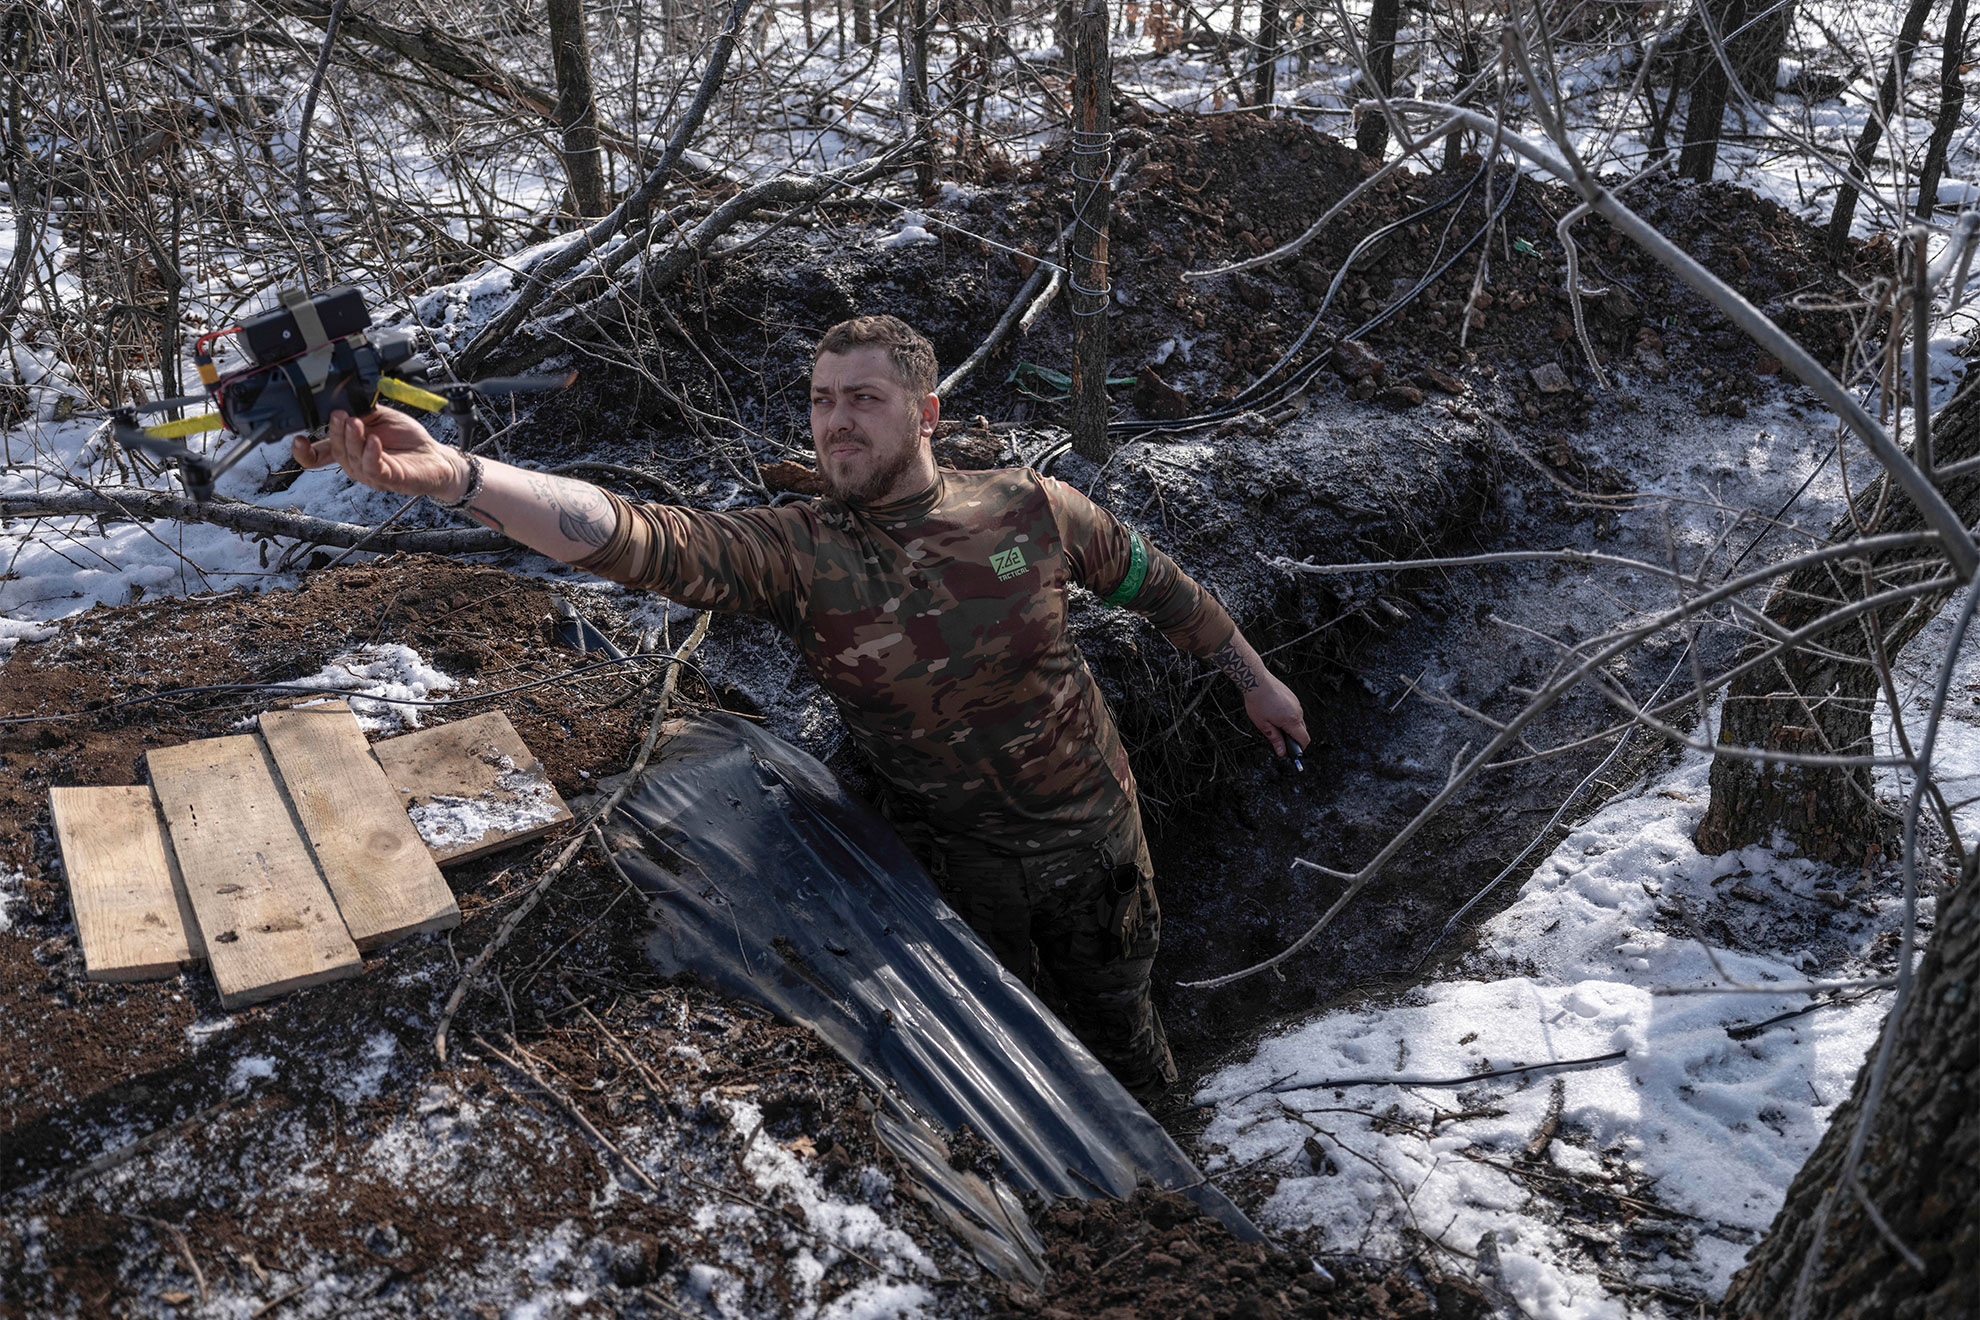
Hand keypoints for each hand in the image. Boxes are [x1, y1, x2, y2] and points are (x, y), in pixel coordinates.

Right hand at [291, 407, 465, 500]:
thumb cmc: (406, 439)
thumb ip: (360, 410)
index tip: (297, 439)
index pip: (318, 455)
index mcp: (349, 449)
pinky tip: (373, 440)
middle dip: (335, 431)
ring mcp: (371, 474)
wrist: (435, 456)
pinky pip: (374, 468)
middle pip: (335, 451)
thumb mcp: (379, 417)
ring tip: (355, 423)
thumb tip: (343, 399)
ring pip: (352, 458)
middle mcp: (355, 463)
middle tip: (340, 415)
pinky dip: (371, 453)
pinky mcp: (389, 478)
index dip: (303, 452)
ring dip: (351, 439)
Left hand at [1244, 671, 1309, 759]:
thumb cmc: (1258, 701)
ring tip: (1273, 722)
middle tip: (1279, 738)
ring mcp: (1296, 703)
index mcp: (1292, 721)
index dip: (1300, 748)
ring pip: (1298, 720)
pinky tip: (1275, 713)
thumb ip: (1275, 739)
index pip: (1304, 739)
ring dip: (1290, 726)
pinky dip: (1288, 716)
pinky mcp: (1293, 697)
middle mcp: (1297, 712)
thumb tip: (1282, 752)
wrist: (1256, 680)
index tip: (1293, 752)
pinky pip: (1294, 711)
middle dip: (1293, 737)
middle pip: (1302, 730)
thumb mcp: (1264, 725)